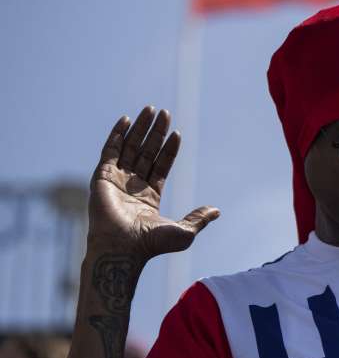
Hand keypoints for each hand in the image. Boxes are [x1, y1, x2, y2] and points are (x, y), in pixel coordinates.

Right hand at [88, 106, 219, 260]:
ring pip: (130, 147)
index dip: (169, 149)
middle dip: (155, 132)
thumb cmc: (151, 245)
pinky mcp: (102, 177)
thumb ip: (198, 218)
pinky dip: (117, 134)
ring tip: (150, 109)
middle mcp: (132, 186)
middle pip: (146, 152)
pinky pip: (110, 151)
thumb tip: (217, 211)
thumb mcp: (184, 231)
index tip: (177, 133)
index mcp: (150, 196)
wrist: (124, 248)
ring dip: (140, 128)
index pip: (161, 165)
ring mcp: (117, 180)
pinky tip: (127, 119)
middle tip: (165, 112)